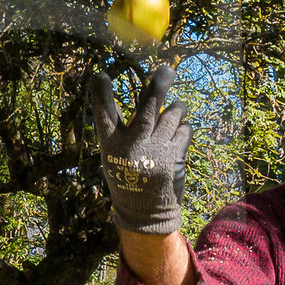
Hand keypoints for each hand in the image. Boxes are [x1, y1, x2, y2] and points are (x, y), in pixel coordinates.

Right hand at [88, 62, 190, 235]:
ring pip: (172, 116)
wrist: (146, 214)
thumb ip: (124, 132)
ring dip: (177, 108)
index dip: (101, 95)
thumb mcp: (115, 158)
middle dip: (158, 86)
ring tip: (177, 108)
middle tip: (166, 70)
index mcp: (112, 147)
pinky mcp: (175, 158)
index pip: (104, 116)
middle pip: (148, 109)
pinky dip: (183, 129)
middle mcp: (133, 147)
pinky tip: (177, 137)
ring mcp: (156, 152)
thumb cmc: (129, 179)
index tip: (100, 76)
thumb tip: (145, 99)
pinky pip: (184, 130)